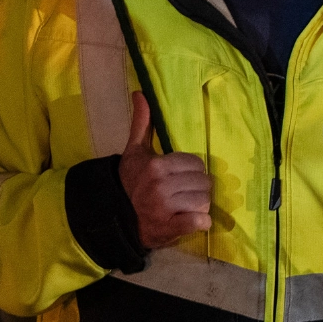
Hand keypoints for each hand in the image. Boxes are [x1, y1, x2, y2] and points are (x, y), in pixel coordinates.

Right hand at [117, 93, 211, 248]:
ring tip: (184, 207)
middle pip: (204, 183)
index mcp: (157, 165)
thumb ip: (142, 123)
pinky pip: (199, 221)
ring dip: (199, 206)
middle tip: (183, 194)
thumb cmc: (131, 182)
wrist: (117, 218)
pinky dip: (201, 222)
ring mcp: (166, 208)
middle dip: (197, 189)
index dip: (191, 171)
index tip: (180, 178)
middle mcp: (161, 185)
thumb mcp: (135, 152)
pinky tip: (194, 221)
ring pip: (204, 201)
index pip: (196, 163)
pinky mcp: (171, 228)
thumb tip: (140, 93)